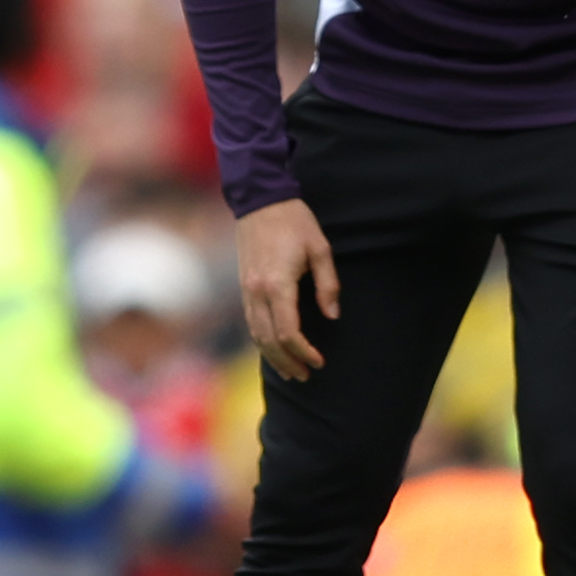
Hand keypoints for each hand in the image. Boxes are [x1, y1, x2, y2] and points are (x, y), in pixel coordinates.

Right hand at [232, 199, 336, 380]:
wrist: (260, 200)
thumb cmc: (294, 222)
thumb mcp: (320, 249)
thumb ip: (328, 285)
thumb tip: (332, 316)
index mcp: (277, 284)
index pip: (287, 331)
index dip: (303, 351)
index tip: (319, 361)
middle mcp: (256, 291)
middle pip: (268, 340)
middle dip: (287, 362)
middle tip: (306, 375)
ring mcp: (246, 289)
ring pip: (255, 333)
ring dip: (272, 356)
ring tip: (290, 371)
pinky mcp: (243, 285)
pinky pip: (250, 321)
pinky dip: (262, 340)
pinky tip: (274, 348)